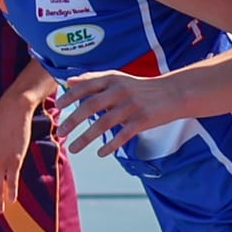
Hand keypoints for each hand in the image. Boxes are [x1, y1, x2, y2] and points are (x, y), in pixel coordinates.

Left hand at [54, 70, 182, 156]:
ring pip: (104, 123)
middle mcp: (121, 90)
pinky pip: (123, 135)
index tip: (57, 106)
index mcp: (112, 79)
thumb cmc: (140, 87)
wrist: (174, 93)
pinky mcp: (143, 120)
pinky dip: (111, 145)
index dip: (70, 96)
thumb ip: (93, 80)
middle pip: (91, 105)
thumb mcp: (117, 78)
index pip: (86, 86)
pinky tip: (100, 153)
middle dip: (73, 120)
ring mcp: (132, 105)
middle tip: (59, 132)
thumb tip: (68, 81)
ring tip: (72, 148)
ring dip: (86, 137)